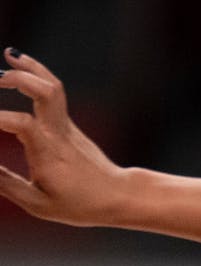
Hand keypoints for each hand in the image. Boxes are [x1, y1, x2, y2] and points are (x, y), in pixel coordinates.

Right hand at [0, 50, 130, 224]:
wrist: (120, 196)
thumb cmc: (81, 205)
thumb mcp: (39, 204)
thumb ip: (6, 184)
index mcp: (49, 153)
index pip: (21, 124)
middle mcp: (58, 133)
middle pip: (45, 93)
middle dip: (18, 79)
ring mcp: (66, 126)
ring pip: (53, 87)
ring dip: (30, 68)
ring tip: (10, 55)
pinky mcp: (67, 124)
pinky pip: (53, 93)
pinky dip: (35, 75)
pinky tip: (17, 65)